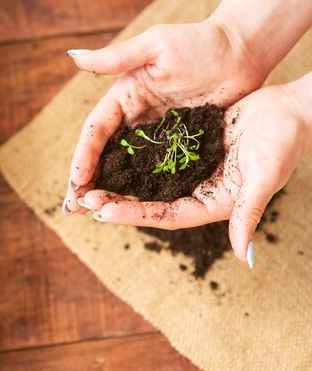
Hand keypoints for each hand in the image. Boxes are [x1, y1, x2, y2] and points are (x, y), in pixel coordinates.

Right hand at [63, 20, 266, 213]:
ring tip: (92, 213)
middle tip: (72, 207)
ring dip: (108, 191)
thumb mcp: (156, 45)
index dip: (84, 157)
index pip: (96, 131)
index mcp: (123, 98)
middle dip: (86, 182)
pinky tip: (129, 208)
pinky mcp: (175, 146)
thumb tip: (75, 57)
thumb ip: (117, 57)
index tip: (76, 181)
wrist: (242, 51)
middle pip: (103, 155)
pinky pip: (153, 172)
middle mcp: (134, 120)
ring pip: (125, 168)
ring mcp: (154, 136)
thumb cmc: (200, 42)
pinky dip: (138, 190)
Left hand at [82, 82, 311, 265]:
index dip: (133, 215)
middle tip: (81, 199)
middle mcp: (194, 191)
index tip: (102, 212)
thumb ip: (249, 214)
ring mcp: (188, 171)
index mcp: (210, 204)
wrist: (291, 110)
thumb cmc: (284, 143)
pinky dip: (130, 157)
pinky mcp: (184, 149)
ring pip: (145, 180)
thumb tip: (245, 258)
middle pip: (148, 202)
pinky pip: (152, 156)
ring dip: (117, 181)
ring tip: (85, 182)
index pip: (164, 215)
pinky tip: (106, 153)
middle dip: (115, 202)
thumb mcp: (264, 178)